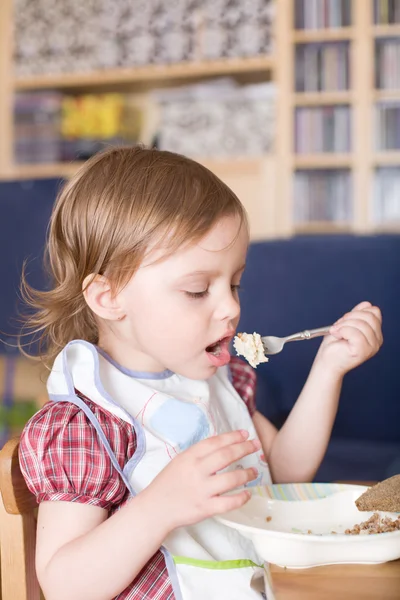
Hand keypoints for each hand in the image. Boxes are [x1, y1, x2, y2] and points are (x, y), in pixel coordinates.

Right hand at [145, 430, 259, 530]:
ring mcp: (202, 490)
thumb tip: (223, 446)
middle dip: (244, 449)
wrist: (155, 508)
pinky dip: (242, 498)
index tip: (245, 434)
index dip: (233, 437)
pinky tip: (248, 493)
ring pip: (231, 479)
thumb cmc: (168, 483)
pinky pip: (229, 503)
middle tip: (256, 446)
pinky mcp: (205, 508)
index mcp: (190, 456)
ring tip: (254, 471)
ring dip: (247, 473)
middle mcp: (197, 471)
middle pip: (226, 456)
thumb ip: (199, 454)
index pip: (215, 442)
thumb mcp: (180, 461)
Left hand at [316, 301, 382, 376]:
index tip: (344, 321)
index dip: (357, 312)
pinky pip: (355, 332)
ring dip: (343, 325)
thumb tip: (367, 304)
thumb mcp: (346, 324)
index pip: (374, 311)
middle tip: (338, 327)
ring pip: (361, 323)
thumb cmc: (334, 346)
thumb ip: (357, 315)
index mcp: (375, 333)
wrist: (326, 362)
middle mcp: (377, 341)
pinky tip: (338, 336)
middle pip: (369, 315)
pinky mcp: (362, 351)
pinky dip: (342, 331)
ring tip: (336, 333)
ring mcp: (371, 347)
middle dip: (350, 317)